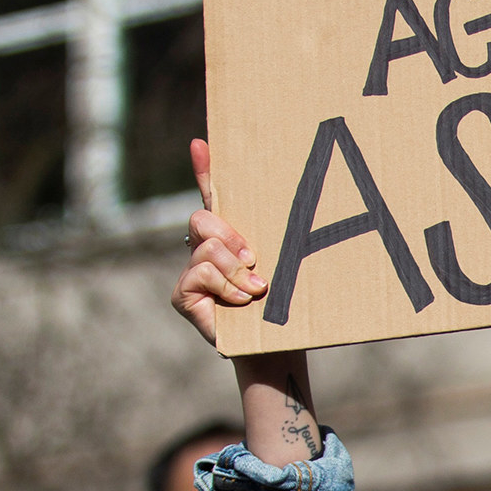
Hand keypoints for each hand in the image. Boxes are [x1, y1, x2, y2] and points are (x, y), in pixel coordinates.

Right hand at [174, 140, 265, 345]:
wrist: (275, 347)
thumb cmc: (284, 306)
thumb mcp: (283, 265)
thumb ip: (277, 238)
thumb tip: (307, 200)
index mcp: (231, 237)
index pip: (212, 195)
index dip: (204, 168)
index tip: (202, 142)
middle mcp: (205, 249)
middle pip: (203, 219)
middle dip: (230, 237)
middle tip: (253, 259)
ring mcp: (191, 271)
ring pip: (206, 249)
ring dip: (235, 270)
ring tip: (255, 289)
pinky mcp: (182, 294)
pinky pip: (200, 273)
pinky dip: (225, 286)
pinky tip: (240, 300)